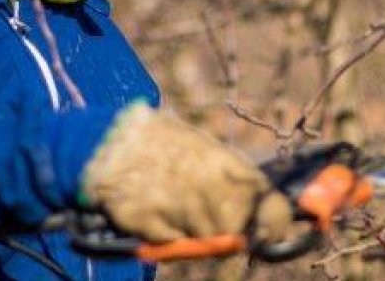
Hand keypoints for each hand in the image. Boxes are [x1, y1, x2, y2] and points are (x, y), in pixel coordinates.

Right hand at [82, 104, 291, 243]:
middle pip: (234, 233)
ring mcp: (176, 205)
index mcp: (224, 164)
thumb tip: (271, 210)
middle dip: (227, 234)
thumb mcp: (203, 149)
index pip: (268, 203)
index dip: (276, 224)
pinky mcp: (149, 221)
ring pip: (201, 241)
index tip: (272, 233)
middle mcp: (205, 185)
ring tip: (175, 203)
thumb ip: (233, 178)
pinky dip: (164, 234)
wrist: (109, 141)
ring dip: (192, 232)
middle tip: (209, 219)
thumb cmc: (163, 145)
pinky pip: (169, 243)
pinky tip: (155, 208)